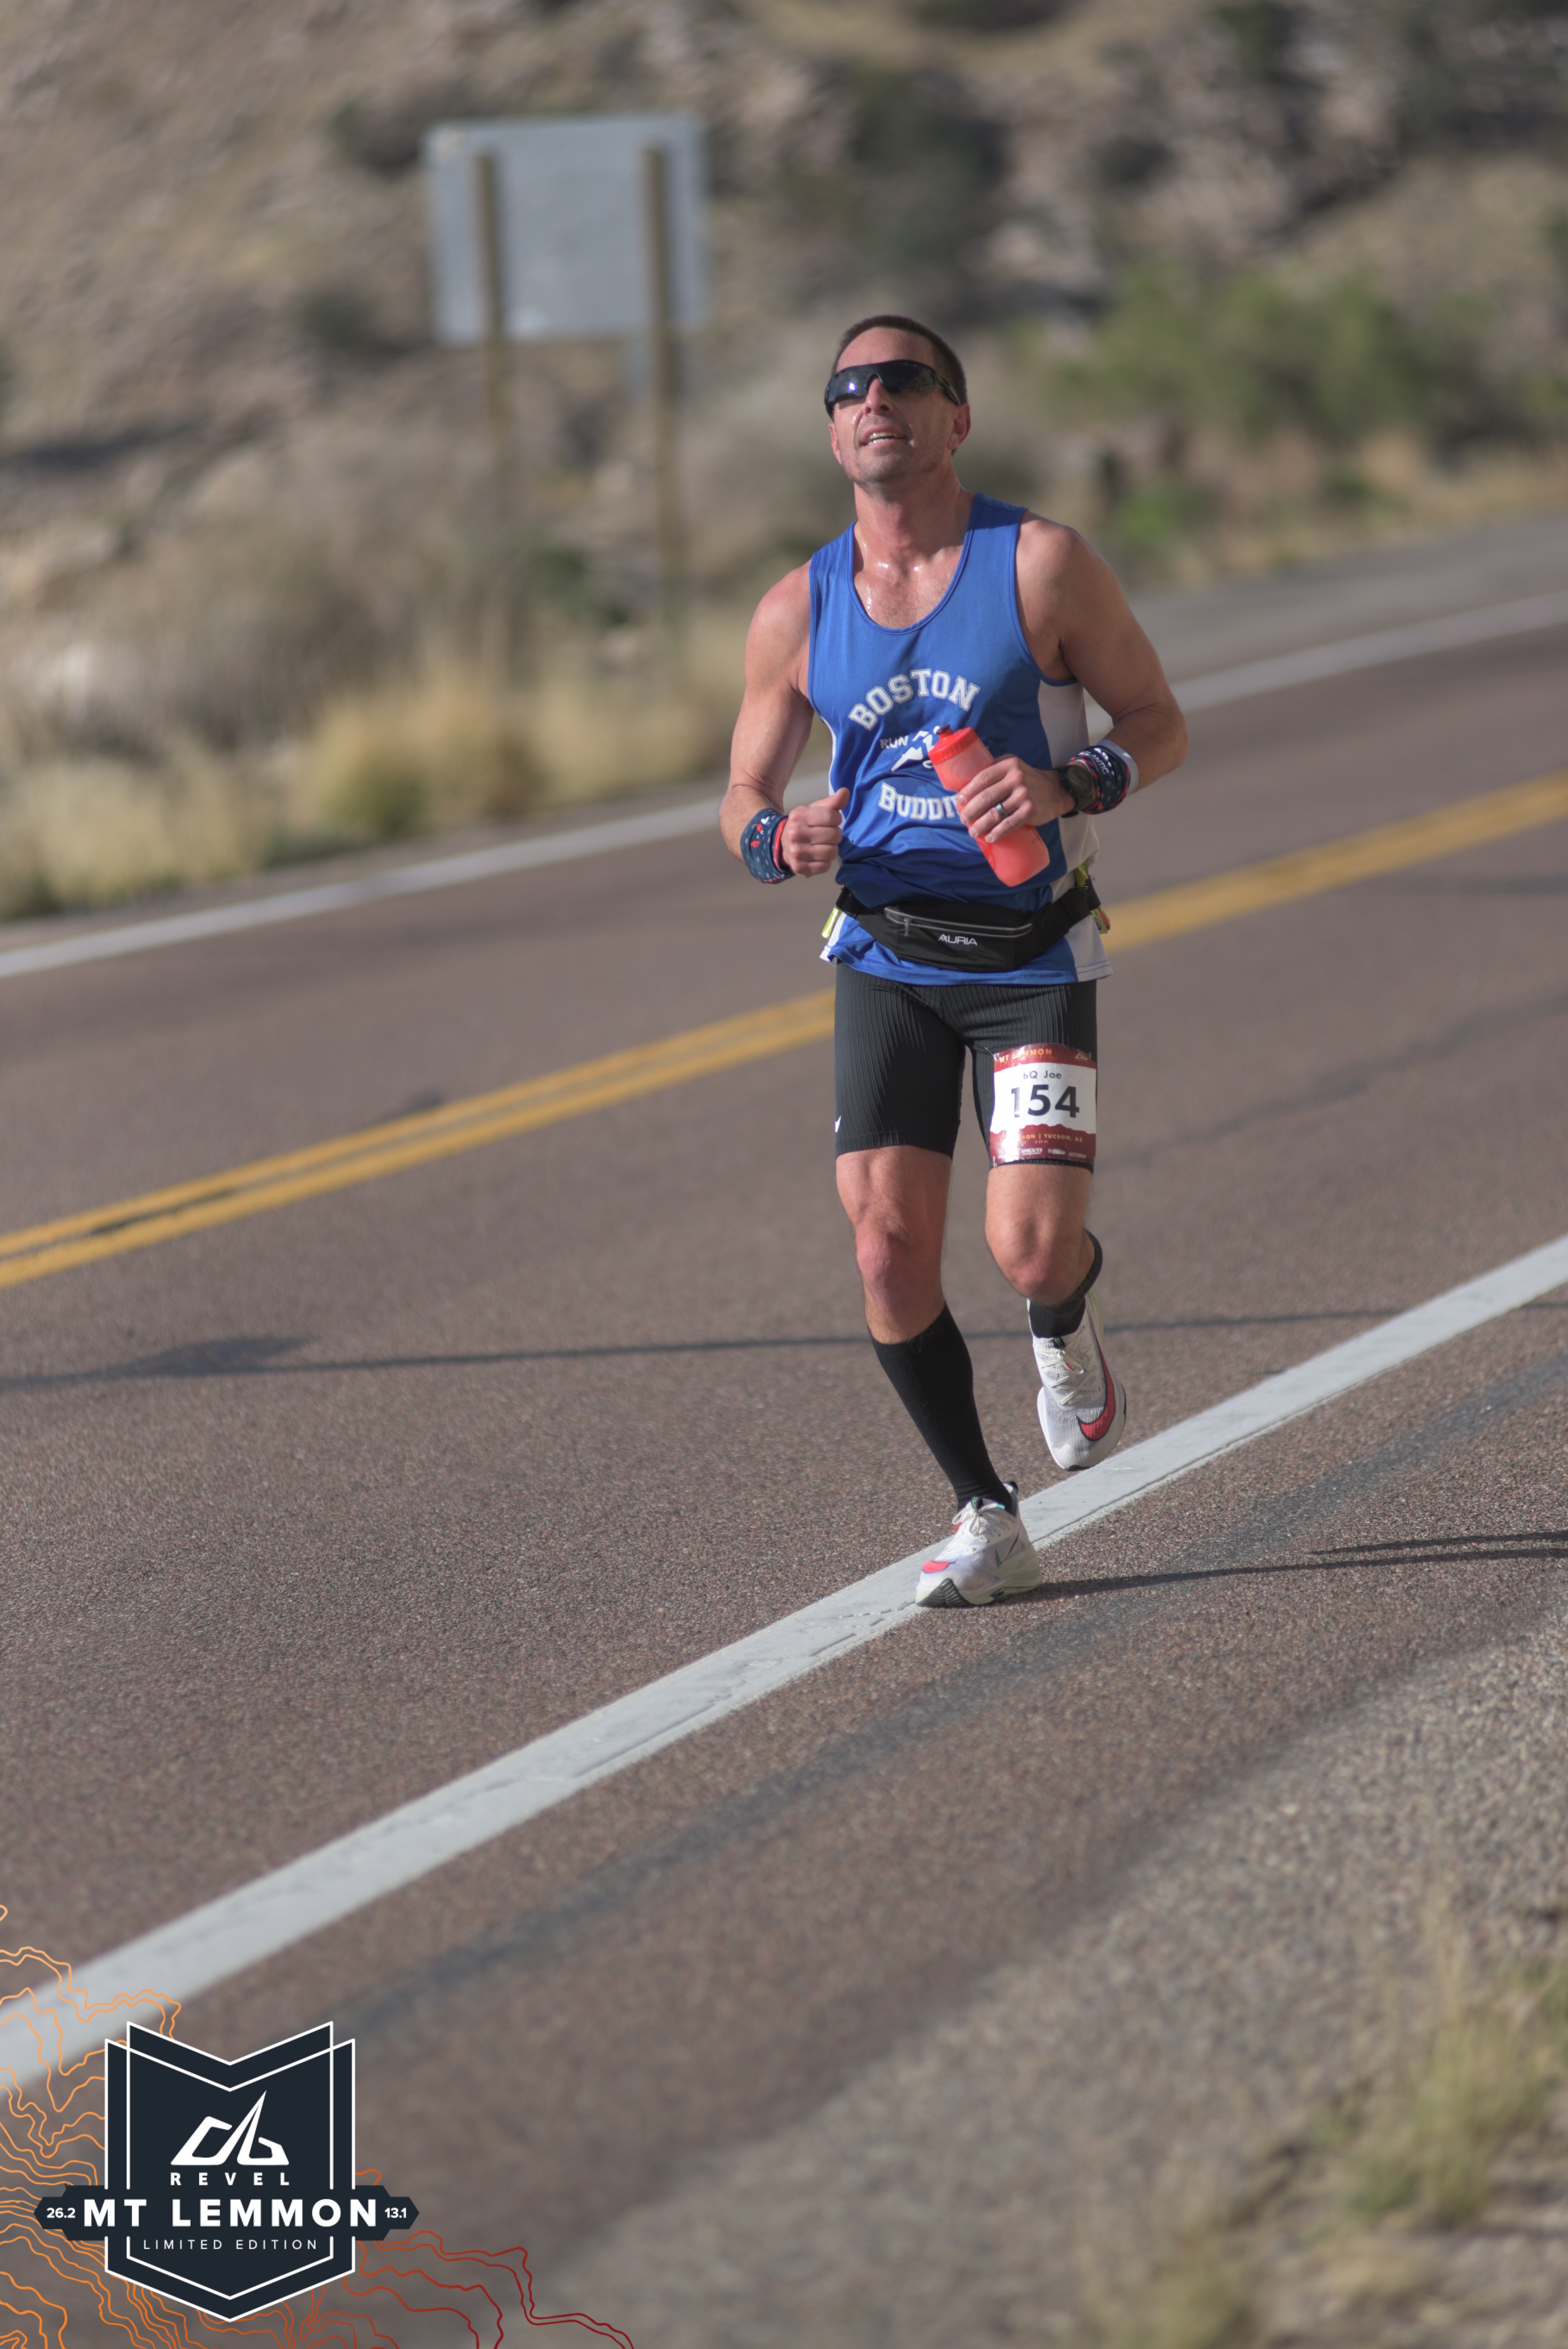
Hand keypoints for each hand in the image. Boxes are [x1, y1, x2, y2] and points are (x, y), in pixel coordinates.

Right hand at [780, 787, 848, 876]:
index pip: (832, 816)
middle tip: (827, 835)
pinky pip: (825, 866)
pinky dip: (825, 862)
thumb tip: (845, 792)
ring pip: (832, 852)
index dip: (836, 819)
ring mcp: (797, 853)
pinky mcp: (800, 868)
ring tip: (823, 845)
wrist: (782, 843)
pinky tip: (818, 856)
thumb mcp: (815, 809)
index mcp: (799, 816)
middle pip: (834, 835)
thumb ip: (832, 802)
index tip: (830, 821)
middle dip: (835, 834)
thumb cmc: (804, 824)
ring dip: (831, 849)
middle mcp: (795, 834)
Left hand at [956, 759, 1072, 840]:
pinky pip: (1008, 825)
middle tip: (964, 819)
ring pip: (994, 813)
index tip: (959, 801)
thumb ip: (995, 770)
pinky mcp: (1030, 811)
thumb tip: (968, 784)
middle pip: (985, 797)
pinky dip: (996, 833)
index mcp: (1008, 765)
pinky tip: (989, 837)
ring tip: (973, 831)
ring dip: (980, 825)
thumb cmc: (1028, 779)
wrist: (1056, 790)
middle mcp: (1016, 779)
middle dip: (970, 811)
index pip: (982, 778)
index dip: (968, 791)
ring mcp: (1023, 796)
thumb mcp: (1013, 766)